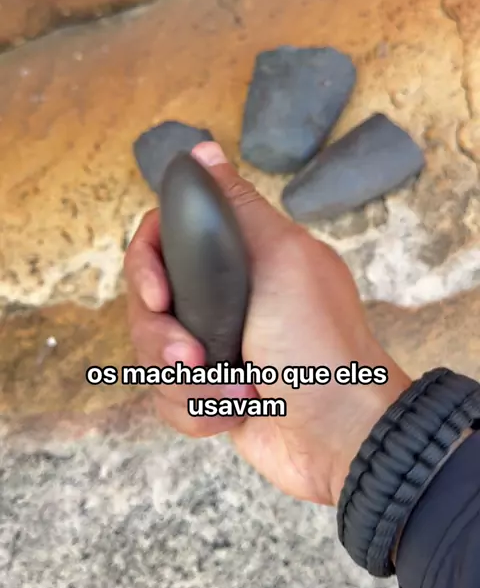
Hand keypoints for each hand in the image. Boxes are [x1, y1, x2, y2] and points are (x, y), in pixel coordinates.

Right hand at [125, 142, 410, 506]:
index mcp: (240, 256)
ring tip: (235, 390)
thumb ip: (236, 207)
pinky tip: (235, 411)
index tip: (159, 294)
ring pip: (151, 355)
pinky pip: (168, 399)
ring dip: (187, 381)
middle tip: (196, 354)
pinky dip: (198, 411)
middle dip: (163, 337)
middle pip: (146, 302)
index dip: (146, 264)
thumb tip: (202, 150)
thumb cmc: (318, 344)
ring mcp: (213, 345)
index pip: (162, 239)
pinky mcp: (209, 391)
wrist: (340, 436)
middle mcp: (221, 296)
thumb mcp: (282, 259)